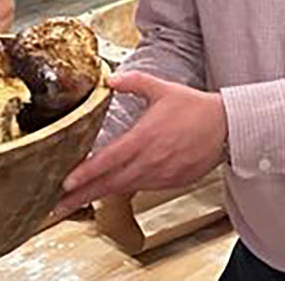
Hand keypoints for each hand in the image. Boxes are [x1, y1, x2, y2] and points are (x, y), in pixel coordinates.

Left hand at [55, 71, 225, 212]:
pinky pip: (141, 188)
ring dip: (98, 196)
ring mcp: (160, 175)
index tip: (66, 182)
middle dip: (82, 195)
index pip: (108, 159)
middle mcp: (150, 161)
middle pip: (110, 183)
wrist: (227, 127)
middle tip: (58, 205)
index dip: (86, 172)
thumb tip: (109, 79)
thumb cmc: (195, 108)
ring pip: (123, 189)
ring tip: (75, 202)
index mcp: (144, 138)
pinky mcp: (170, 182)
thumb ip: (133, 81)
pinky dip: (122, 191)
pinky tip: (109, 192)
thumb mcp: (162, 89)